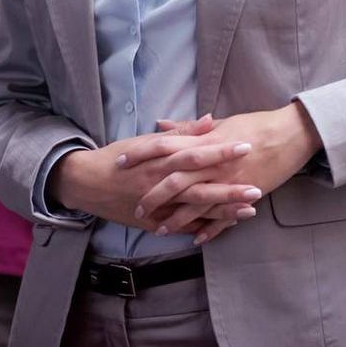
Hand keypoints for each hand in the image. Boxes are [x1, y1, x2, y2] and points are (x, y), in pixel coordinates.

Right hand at [50, 121, 257, 236]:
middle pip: (200, 188)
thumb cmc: (120, 157)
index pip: (197, 154)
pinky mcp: (154, 223)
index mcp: (161, 160)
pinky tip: (225, 226)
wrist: (88, 183)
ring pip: (195, 211)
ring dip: (223, 211)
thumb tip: (211, 119)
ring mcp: (158, 207)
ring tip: (249, 209)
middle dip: (230, 189)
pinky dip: (203, 227)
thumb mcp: (148, 141)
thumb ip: (182, 133)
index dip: (222, 151)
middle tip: (258, 187)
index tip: (246, 146)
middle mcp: (161, 185)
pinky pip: (183, 227)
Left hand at [122, 104, 322, 242]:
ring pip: (196, 203)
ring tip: (158, 230)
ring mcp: (229, 181)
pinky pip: (222, 216)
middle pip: (175, 180)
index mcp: (205, 141)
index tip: (122, 162)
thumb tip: (161, 124)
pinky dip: (208, 229)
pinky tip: (195, 239)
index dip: (141, 154)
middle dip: (153, 195)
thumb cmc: (257, 125)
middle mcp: (213, 162)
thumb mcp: (222, 123)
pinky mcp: (244, 194)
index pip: (165, 146)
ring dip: (176, 218)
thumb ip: (190, 128)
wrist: (292, 135)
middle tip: (136, 206)